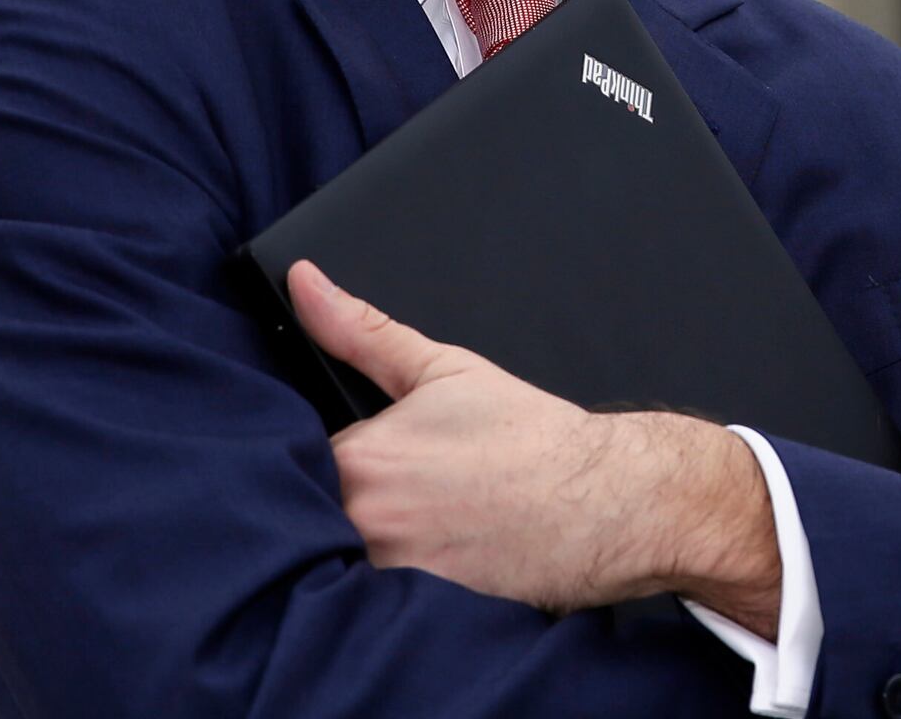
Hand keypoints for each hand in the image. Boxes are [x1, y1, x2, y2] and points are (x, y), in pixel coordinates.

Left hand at [286, 262, 782, 631]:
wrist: (606, 501)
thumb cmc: (531, 439)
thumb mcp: (442, 369)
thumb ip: (361, 331)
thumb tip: (304, 283)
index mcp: (359, 458)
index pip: (294, 465)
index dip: (318, 465)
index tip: (366, 469)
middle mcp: (363, 523)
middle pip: (309, 521)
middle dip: (331, 510)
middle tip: (399, 503)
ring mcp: (390, 577)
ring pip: (337, 567)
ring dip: (355, 554)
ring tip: (416, 535)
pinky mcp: (419, 619)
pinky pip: (375, 610)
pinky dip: (387, 595)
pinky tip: (430, 567)